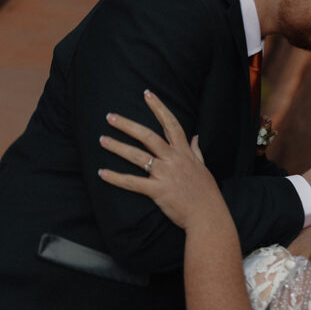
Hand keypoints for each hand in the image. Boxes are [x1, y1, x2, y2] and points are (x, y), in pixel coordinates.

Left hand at [98, 90, 224, 229]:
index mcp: (184, 152)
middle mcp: (174, 159)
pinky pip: (132, 182)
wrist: (208, 216)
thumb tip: (196, 136)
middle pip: (148, 136)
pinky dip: (116, 178)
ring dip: (118, 147)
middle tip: (110, 117)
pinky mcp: (158, 191)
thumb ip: (197, 150)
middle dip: (128, 125)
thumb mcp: (204, 167)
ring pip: (137, 156)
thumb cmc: (206, 193)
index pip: (171, 124)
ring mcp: (165, 174)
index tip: (147, 94)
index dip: (159, 107)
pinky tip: (102, 173)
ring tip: (102, 139)